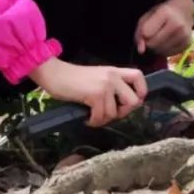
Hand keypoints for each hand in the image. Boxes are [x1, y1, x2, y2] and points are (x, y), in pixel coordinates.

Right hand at [30, 58, 145, 126]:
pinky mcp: (95, 95)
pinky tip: (86, 117)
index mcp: (114, 71)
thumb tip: (120, 107)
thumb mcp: (96, 78)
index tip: (128, 102)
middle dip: (122, 112)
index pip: (139, 77)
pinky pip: (101, 116)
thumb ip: (110, 86)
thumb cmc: (71, 78)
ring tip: (92, 115)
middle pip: (134, 101)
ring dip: (102, 119)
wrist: (54, 74)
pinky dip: (93, 121)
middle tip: (108, 113)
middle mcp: (113, 77)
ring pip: (114, 113)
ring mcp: (105, 85)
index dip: (140, 92)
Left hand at [135, 0, 193, 56]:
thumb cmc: (161, 12)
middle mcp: (178, 25)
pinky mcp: (188, 44)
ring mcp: (185, 36)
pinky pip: (169, 54)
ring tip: (159, 38)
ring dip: (156, 48)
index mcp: (166, 13)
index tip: (146, 30)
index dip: (143, 34)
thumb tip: (141, 51)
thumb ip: (140, 32)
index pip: (146, 33)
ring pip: (161, 51)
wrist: (183, 11)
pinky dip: (164, 50)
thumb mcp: (147, 16)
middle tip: (152, 36)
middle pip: (153, 44)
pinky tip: (166, 42)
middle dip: (148, 43)